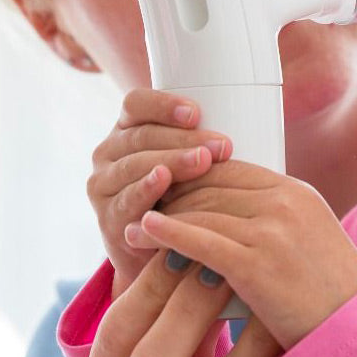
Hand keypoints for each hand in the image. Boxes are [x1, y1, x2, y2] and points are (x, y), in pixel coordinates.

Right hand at [86, 89, 232, 293]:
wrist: (162, 252)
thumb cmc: (186, 196)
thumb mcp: (192, 163)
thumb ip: (204, 143)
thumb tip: (253, 122)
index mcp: (129, 129)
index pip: (137, 104)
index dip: (163, 104)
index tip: (197, 112)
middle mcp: (110, 152)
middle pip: (142, 136)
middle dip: (183, 139)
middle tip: (221, 145)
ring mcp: (104, 185)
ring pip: (133, 165)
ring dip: (171, 162)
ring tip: (202, 161)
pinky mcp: (107, 218)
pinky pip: (125, 200)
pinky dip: (145, 190)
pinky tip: (163, 181)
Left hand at [125, 162, 356, 349]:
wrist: (355, 335)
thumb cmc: (328, 298)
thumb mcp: (308, 243)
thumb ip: (273, 225)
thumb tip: (228, 221)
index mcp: (298, 193)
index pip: (231, 170)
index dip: (193, 178)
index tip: (166, 194)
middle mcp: (287, 203)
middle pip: (212, 186)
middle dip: (172, 196)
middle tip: (139, 210)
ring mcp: (274, 231)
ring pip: (202, 211)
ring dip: (161, 216)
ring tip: (132, 230)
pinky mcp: (258, 264)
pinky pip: (201, 240)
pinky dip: (167, 233)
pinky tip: (144, 233)